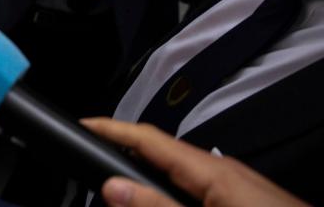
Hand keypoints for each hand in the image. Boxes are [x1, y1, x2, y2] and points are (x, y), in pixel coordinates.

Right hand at [82, 118, 309, 206]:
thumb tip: (114, 187)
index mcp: (214, 172)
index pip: (150, 138)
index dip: (112, 129)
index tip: (83, 125)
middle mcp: (224, 172)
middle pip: (160, 153)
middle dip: (124, 153)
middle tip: (91, 156)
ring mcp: (235, 187)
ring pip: (178, 173)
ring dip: (147, 175)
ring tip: (120, 184)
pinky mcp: (242, 200)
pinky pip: (196, 188)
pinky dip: (169, 190)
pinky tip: (162, 201)